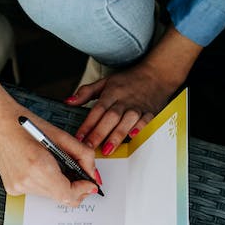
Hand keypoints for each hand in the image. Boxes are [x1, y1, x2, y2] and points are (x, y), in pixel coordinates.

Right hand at [0, 104, 101, 205]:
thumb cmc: (27, 125)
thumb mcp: (61, 136)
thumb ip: (82, 155)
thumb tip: (93, 173)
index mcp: (39, 167)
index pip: (68, 195)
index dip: (83, 190)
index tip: (91, 183)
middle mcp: (26, 182)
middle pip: (60, 197)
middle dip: (74, 187)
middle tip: (79, 173)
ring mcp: (17, 187)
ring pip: (50, 195)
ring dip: (59, 184)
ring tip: (55, 164)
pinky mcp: (11, 189)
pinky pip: (36, 191)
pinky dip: (44, 182)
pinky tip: (39, 166)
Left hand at [67, 26, 201, 155]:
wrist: (156, 74)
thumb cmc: (129, 80)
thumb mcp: (105, 81)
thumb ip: (86, 92)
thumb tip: (68, 101)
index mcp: (112, 93)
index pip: (97, 110)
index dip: (88, 124)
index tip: (79, 137)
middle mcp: (124, 100)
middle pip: (111, 117)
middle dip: (99, 133)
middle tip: (89, 148)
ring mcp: (138, 107)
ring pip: (127, 121)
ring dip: (117, 135)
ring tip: (107, 149)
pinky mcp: (150, 112)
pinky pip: (145, 121)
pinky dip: (140, 128)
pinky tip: (133, 137)